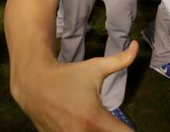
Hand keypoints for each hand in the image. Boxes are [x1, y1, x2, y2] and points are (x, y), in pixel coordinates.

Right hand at [13, 41, 137, 131]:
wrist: (34, 83)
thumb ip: (120, 60)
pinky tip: (76, 123)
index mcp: (94, 118)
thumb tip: (136, 46)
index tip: (126, 124)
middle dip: (111, 131)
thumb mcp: (96, 67)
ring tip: (92, 122)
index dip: (128, 129)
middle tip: (109, 122)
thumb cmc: (68, 75)